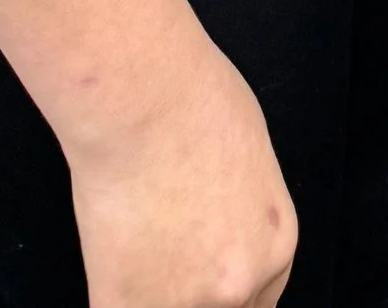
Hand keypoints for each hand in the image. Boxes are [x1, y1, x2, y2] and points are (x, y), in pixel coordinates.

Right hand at [68, 49, 293, 307]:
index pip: (258, 302)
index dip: (227, 293)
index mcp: (276, 245)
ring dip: (152, 294)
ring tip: (137, 250)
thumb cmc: (195, 103)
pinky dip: (113, 293)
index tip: (203, 281)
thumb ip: (242, 216)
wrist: (143, 100)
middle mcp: (239, 283)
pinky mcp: (126, 305)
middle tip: (168, 257)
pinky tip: (110, 259)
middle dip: (195, 293)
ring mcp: (184, 301)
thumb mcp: (251, 161)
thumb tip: (222, 232)